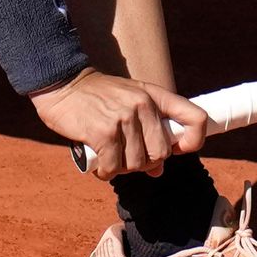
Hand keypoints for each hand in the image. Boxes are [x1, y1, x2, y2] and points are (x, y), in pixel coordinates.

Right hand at [37, 68, 209, 174]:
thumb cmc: (96, 97)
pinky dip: (106, 172)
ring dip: (122, 168)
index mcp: (154, 95)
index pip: (195, 118)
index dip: (194, 140)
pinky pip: (114, 167)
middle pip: (162, 153)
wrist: (61, 84)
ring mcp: (124, 118)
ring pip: (137, 164)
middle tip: (126, 156)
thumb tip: (157, 171)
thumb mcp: (128, 103)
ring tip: (109, 158)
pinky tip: (99, 165)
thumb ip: (147, 132)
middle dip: (145, 162)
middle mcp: (143, 105)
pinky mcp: (104, 133)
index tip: (178, 149)